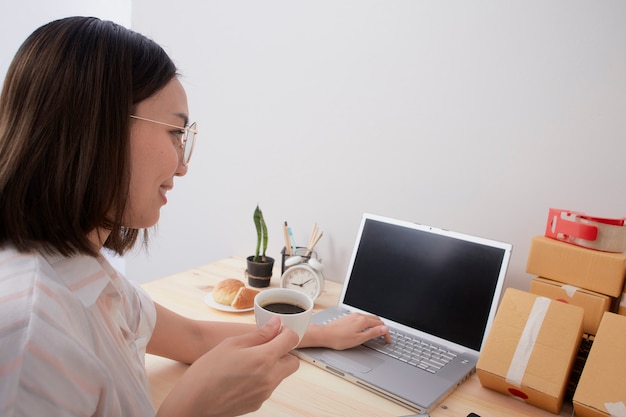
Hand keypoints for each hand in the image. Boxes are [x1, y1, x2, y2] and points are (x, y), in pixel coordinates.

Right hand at [157, 316, 299, 416]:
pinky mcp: (258, 404)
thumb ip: (259, 334)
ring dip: (272, 366)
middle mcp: (269, 379)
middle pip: (293, 362)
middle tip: (265, 346)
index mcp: (264, 359)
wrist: (192, 403)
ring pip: (280, 375)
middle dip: (283, 352)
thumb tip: (275, 325)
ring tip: (247, 362)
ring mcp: (264, 394)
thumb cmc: (206, 373)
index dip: (286, 332)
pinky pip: (268, 387)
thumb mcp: (231, 344)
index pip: (292, 340)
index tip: (277, 331)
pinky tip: (241, 376)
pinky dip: (261, 379)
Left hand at [302, 313, 390, 350]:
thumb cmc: (339, 339)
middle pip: (376, 319)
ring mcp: (353, 315)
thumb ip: (373, 333)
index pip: (380, 324)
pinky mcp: (348, 317)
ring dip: (375, 325)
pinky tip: (365, 329)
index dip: (386, 333)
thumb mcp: (359, 339)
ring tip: (377, 334)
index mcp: (363, 320)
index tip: (387, 340)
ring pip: (369, 318)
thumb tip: (384, 329)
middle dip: (382, 328)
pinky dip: (368, 323)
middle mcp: (358, 315)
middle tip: (384, 337)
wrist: (324, 335)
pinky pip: (362, 318)